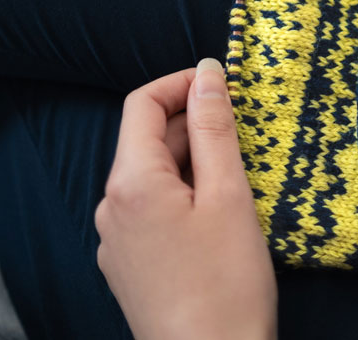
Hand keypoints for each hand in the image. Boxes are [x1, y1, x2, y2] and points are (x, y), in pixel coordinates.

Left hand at [95, 58, 276, 339]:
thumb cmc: (226, 284)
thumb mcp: (229, 195)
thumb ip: (215, 129)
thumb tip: (207, 74)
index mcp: (131, 183)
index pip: (141, 103)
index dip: (181, 83)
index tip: (223, 83)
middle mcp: (111, 207)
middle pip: (146, 141)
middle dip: (193, 124)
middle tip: (246, 130)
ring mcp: (116, 240)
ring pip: (152, 178)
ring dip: (191, 162)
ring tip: (238, 175)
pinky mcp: (128, 265)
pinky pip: (151, 211)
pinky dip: (182, 195)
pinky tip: (218, 215)